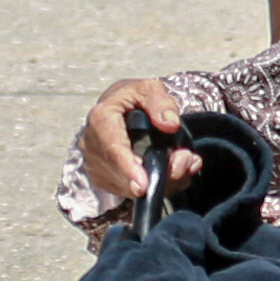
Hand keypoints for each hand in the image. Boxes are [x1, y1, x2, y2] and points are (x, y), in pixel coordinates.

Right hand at [78, 77, 192, 203]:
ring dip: (162, 181)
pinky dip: (155, 186)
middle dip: (159, 174)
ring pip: (129, 187)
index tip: (143, 187)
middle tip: (187, 161)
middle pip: (123, 173)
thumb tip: (170, 125)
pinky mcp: (103, 178)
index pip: (113, 148)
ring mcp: (95, 164)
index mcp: (101, 118)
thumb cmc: (136, 97)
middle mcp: (92, 144)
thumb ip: (161, 102)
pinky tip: (169, 169)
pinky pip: (129, 192)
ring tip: (182, 160)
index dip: (128, 169)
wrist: (121, 107)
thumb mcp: (151, 88)